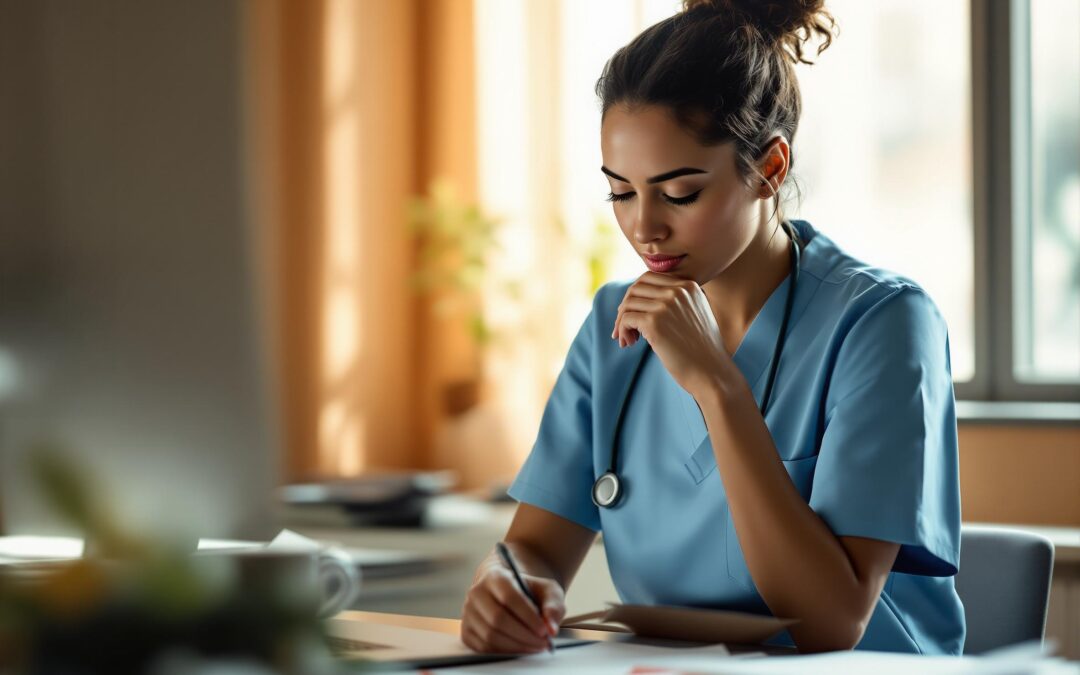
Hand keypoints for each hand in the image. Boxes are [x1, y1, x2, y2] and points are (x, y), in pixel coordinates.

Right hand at [460, 560, 563, 653]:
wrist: (508, 593)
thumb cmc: (530, 591)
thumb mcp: (547, 590)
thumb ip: (553, 606)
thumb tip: (551, 628)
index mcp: (495, 577)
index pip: (509, 597)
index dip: (527, 616)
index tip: (544, 630)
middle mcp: (476, 593)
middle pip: (497, 619)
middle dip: (524, 635)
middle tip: (543, 642)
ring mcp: (468, 613)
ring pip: (490, 636)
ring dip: (516, 646)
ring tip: (535, 646)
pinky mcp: (467, 631)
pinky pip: (484, 647)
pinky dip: (505, 652)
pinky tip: (521, 648)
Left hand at [612, 272, 730, 395]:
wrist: (712, 373)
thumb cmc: (703, 350)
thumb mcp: (695, 315)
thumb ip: (677, 302)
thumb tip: (642, 299)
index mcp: (688, 286)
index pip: (650, 278)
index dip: (637, 296)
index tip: (635, 315)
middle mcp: (677, 291)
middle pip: (636, 288)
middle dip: (626, 306)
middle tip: (626, 327)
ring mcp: (665, 306)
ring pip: (628, 304)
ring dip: (622, 321)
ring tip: (627, 340)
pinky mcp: (654, 322)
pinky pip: (626, 318)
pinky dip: (622, 330)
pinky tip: (628, 343)